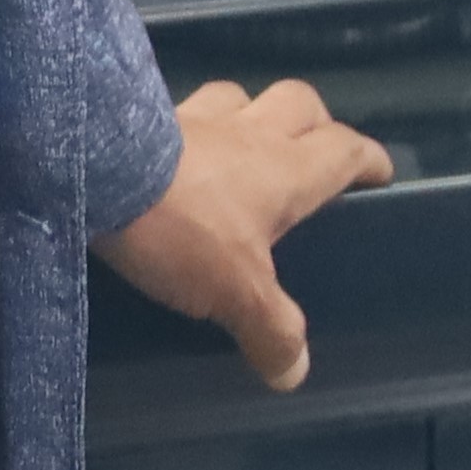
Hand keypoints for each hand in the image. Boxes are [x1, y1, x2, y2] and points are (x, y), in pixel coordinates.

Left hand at [97, 80, 392, 391]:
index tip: (379, 174)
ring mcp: (196, 117)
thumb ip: (271, 329)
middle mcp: (251, 132)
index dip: (369, 160)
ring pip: (241, 96)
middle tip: (309, 152)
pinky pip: (181, 107)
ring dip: (251, 113)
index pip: (347, 150)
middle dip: (316, 122)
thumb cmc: (182, 227)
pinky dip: (190, 123)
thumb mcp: (236, 292)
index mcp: (288, 170)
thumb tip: (294, 373)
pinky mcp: (145, 115)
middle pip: (302, 103)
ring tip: (241, 144)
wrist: (92, 173)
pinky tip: (177, 148)